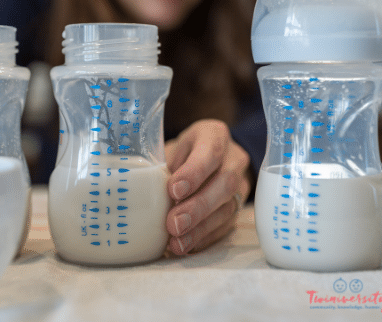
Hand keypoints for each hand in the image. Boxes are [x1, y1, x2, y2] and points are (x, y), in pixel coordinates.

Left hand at [165, 119, 251, 254]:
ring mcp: (240, 184)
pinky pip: (225, 225)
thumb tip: (141, 187)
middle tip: (173, 224)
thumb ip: (163, 164)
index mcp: (214, 135)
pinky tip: (187, 246)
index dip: (194, 172)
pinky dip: (204, 237)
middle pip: (224, 183)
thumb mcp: (173, 147)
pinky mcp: (237, 207)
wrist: (213, 156)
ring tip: (177, 243)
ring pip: (226, 208)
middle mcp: (233, 158)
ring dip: (200, 228)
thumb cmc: (185, 150)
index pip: (210, 152)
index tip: (173, 190)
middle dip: (197, 206)